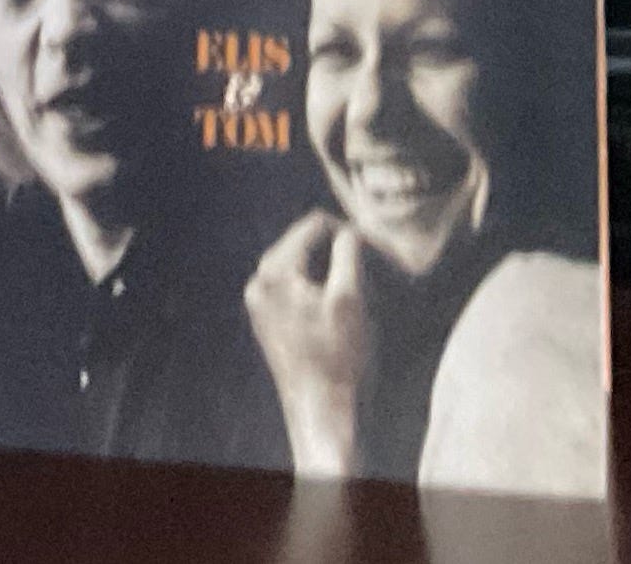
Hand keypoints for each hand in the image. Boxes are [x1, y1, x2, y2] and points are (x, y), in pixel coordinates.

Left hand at [245, 210, 368, 477]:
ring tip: (352, 291)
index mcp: (275, 272)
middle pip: (303, 243)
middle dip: (335, 250)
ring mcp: (260, 302)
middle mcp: (260, 283)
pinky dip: (316, 286)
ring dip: (327, 269)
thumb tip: (349, 229)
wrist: (321, 405)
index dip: (346, 233)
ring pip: (301, 264)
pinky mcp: (268, 319)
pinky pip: (294, 285)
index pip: (313, 226)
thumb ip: (348, 252)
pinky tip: (335, 307)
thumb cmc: (337, 354)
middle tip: (364, 270)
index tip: (369, 253)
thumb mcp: (349, 296)